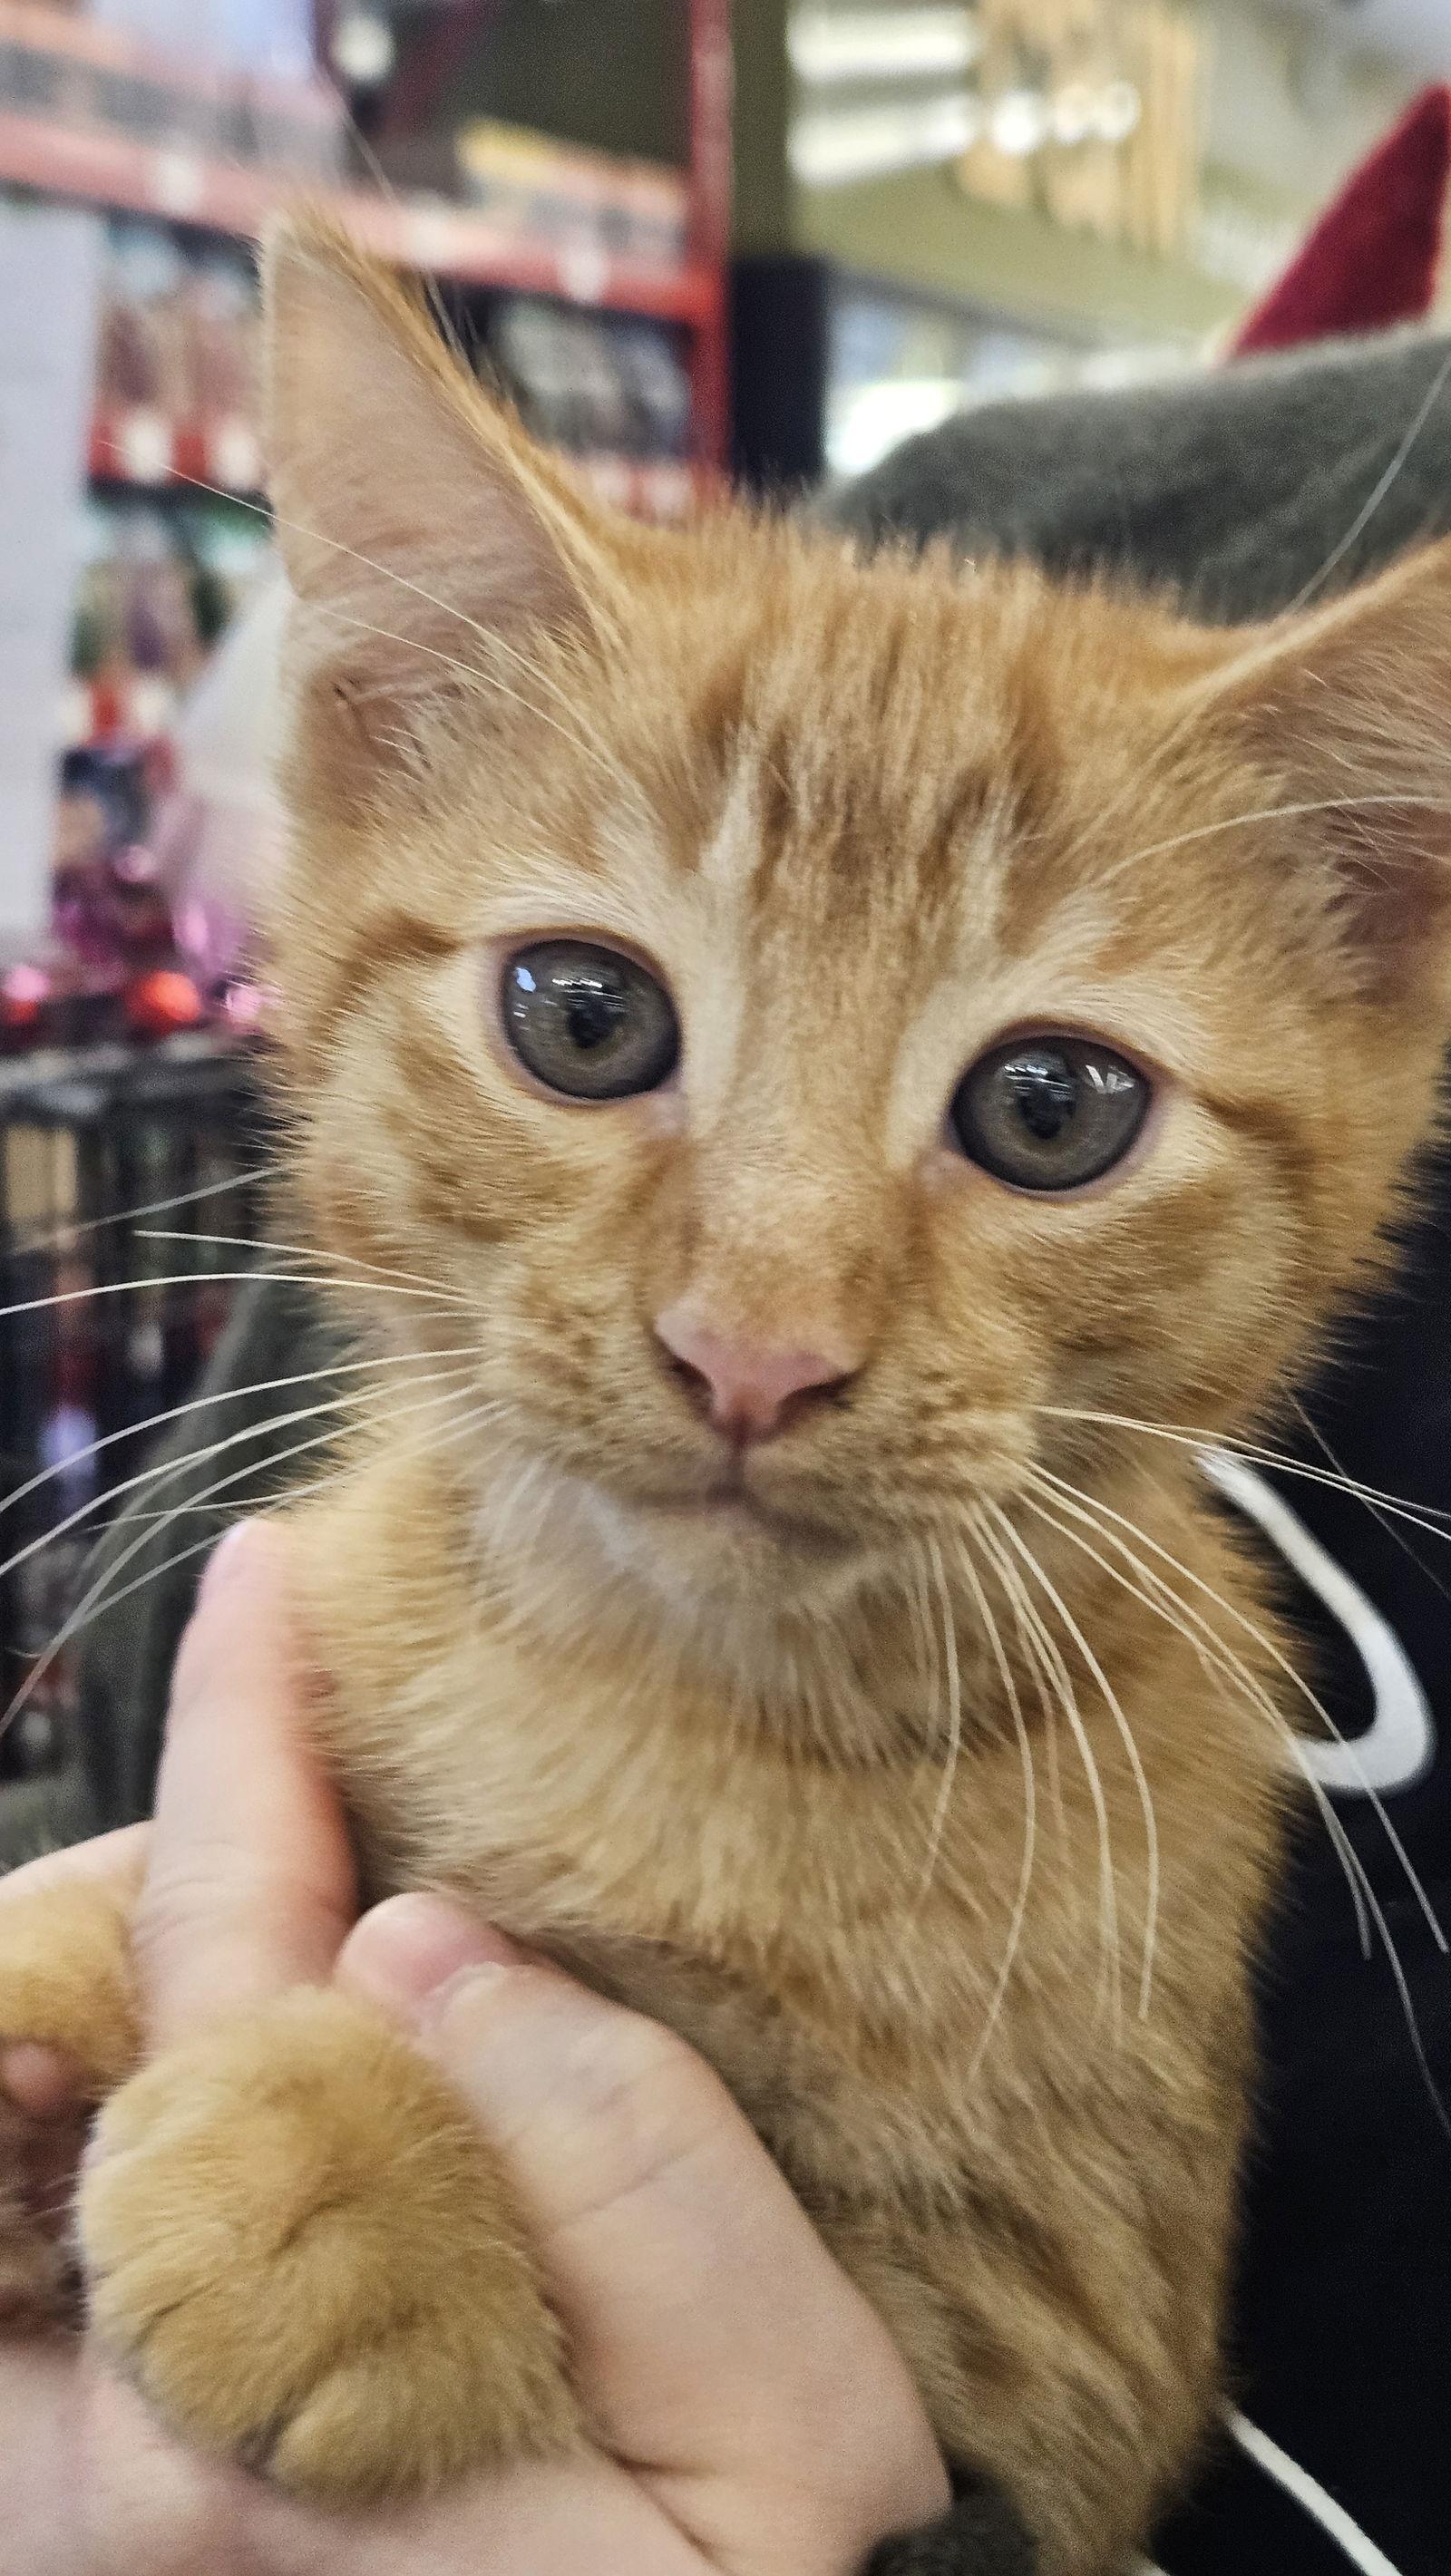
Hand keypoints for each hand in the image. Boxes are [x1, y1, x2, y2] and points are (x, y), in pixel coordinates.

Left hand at [0, 1525, 948, 2575]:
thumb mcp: (783, 2431)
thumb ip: (637, 2163)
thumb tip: (431, 1941)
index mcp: (284, 2373)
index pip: (243, 1952)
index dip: (252, 1736)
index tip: (270, 1574)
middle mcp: (114, 2425)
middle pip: (59, 2023)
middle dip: (161, 1876)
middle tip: (302, 1807)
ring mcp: (57, 2492)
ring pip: (16, 2115)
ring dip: (113, 1989)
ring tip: (277, 1950)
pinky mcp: (58, 2520)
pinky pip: (18, 2230)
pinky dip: (82, 2109)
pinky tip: (208, 2089)